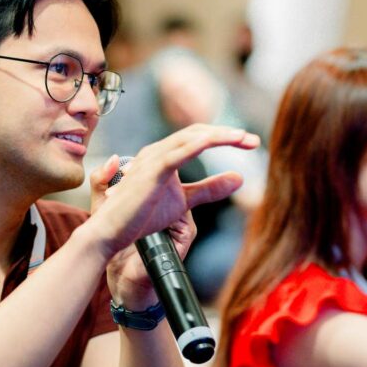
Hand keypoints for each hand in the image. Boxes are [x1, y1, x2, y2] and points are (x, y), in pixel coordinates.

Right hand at [85, 124, 258, 301]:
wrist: (112, 234)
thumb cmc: (141, 217)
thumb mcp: (184, 202)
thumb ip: (209, 189)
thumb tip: (239, 178)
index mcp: (165, 155)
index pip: (199, 137)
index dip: (225, 137)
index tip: (250, 144)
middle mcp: (158, 151)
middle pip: (198, 132)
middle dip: (228, 134)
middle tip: (254, 141)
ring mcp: (153, 159)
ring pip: (191, 137)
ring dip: (219, 135)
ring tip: (244, 139)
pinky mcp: (151, 172)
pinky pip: (178, 153)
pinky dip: (199, 144)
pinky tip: (218, 142)